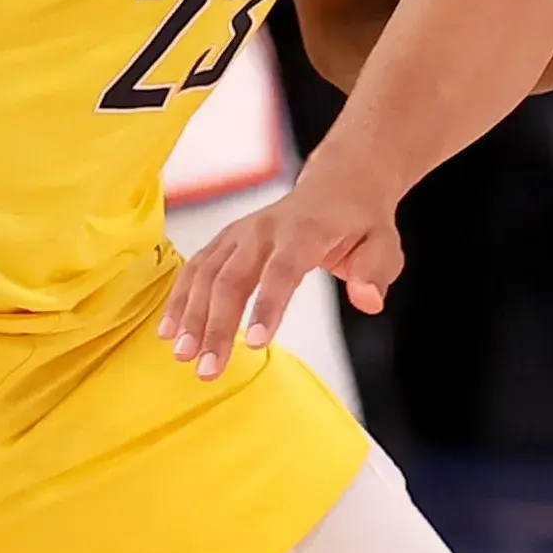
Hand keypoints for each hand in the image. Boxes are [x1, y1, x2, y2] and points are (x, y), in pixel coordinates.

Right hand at [160, 158, 401, 383]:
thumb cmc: (360, 221)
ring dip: (190, 316)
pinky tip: (169, 331)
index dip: (268, 305)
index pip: (282, 270)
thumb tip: (368, 300)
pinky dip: (180, 298)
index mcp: (304, 231)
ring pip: (207, 273)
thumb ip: (375, 272)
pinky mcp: (226, 239)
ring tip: (182, 355)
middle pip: (233, 277)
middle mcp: (265, 229)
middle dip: (217, 325)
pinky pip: (196, 267)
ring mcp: (240, 232)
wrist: (338, 184)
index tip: (256, 343)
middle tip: (208, 368)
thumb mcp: (383, 244)